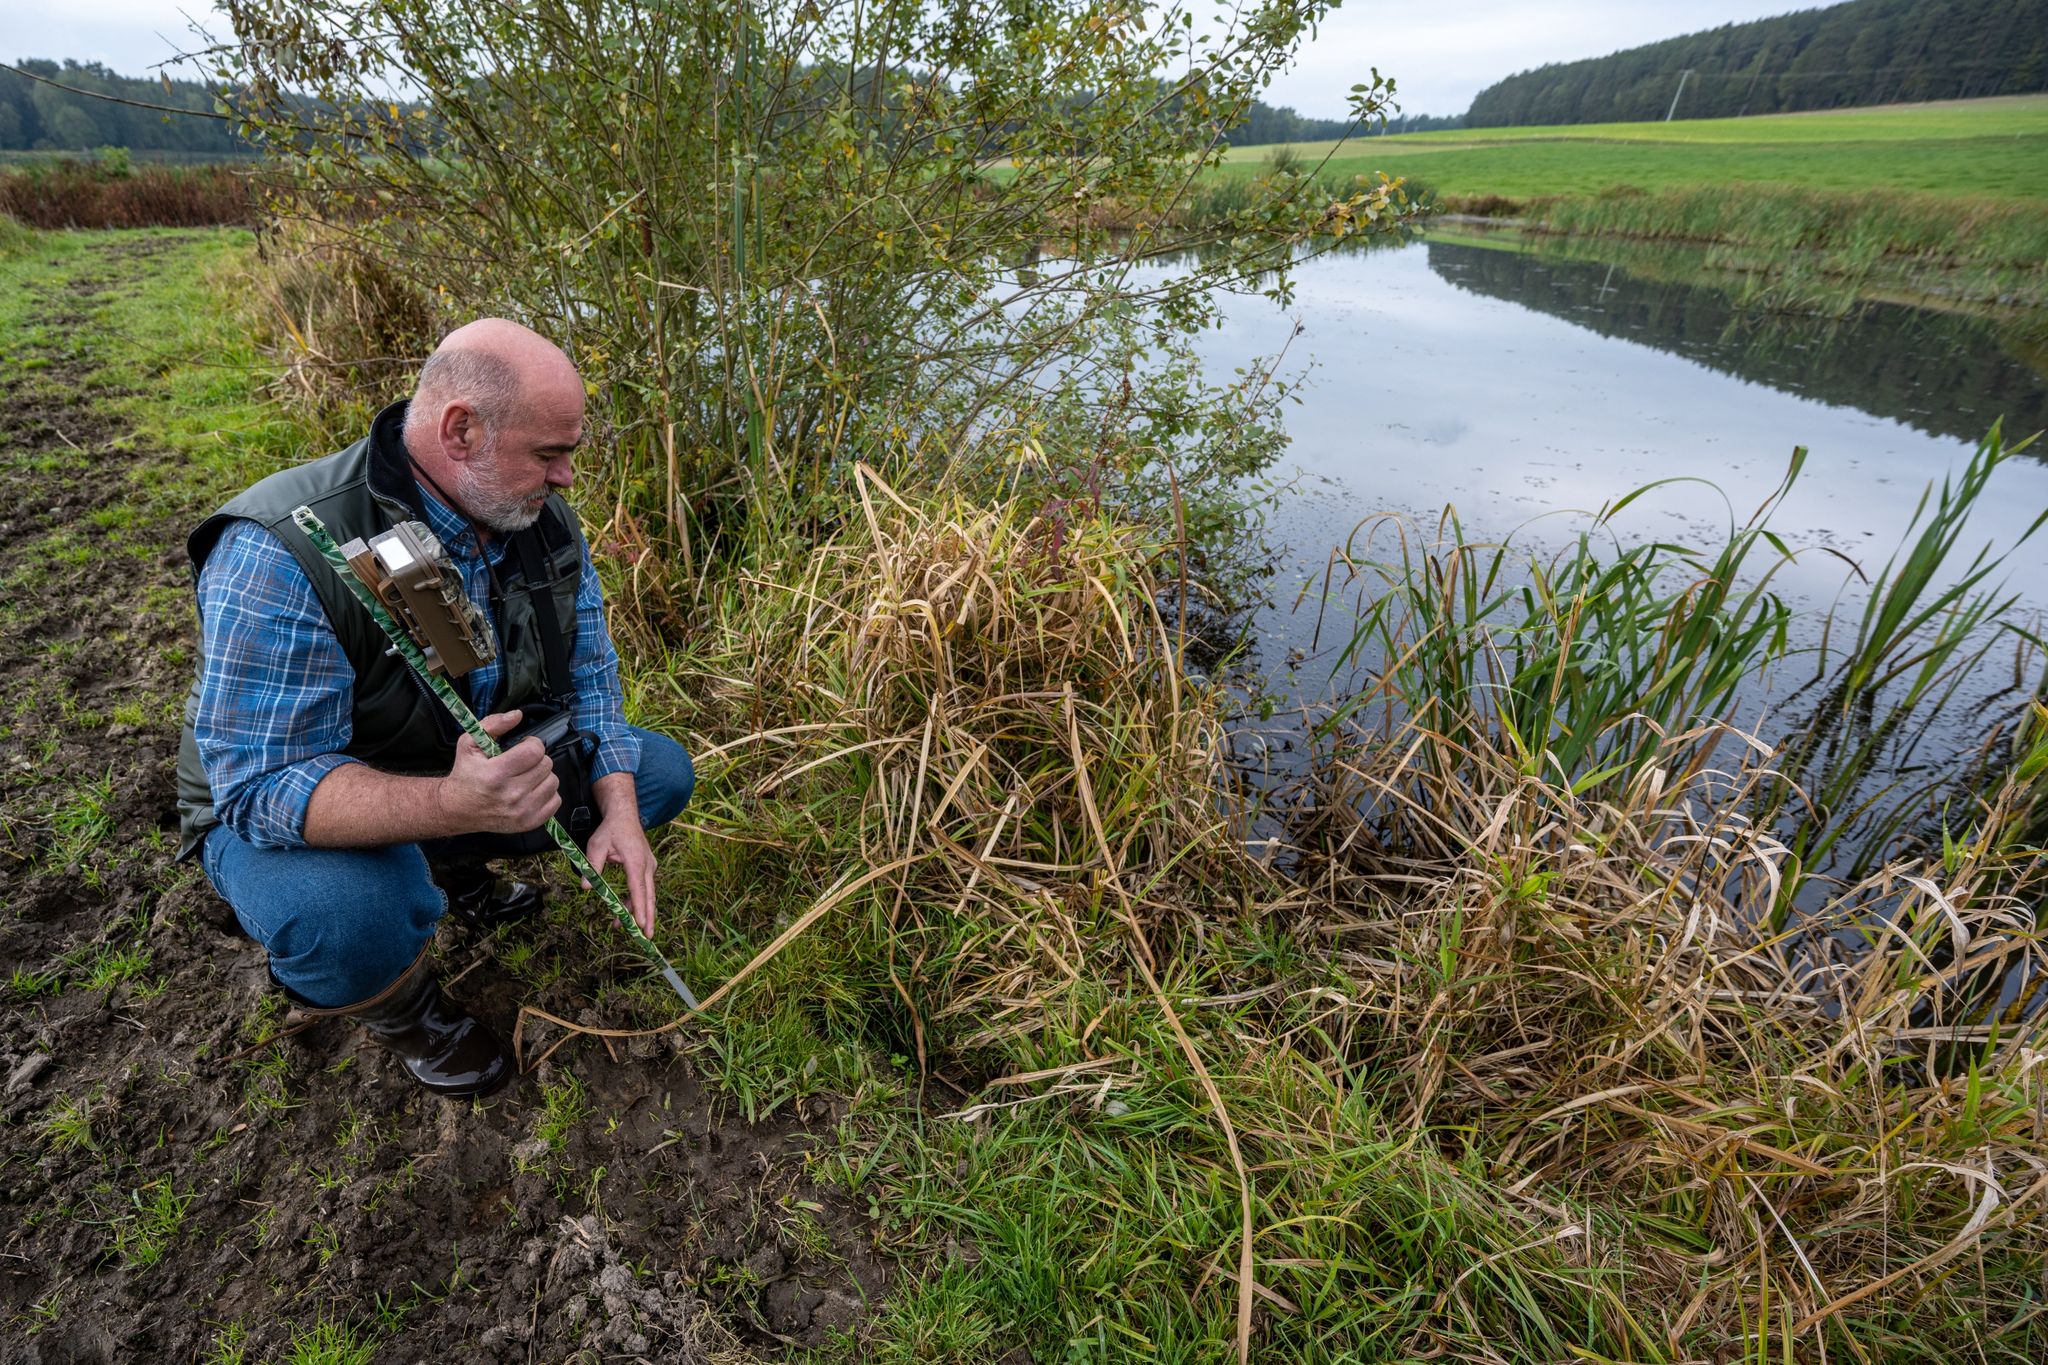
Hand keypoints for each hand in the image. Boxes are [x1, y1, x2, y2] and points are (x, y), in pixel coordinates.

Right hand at [438, 709, 560, 833]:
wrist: (457, 809)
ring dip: (542, 776)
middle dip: (536, 759)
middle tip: (522, 763)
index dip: (532, 744)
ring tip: (526, 776)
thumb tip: (517, 715)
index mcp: (496, 774)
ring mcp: (522, 811)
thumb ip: (493, 724)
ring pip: (553, 781)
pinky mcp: (529, 823)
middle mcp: (511, 795)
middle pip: (546, 765)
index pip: (534, 751)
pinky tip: (531, 790)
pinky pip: (556, 801)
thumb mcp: (469, 743)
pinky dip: (547, 793)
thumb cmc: (466, 774)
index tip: (523, 746)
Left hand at [584, 809, 657, 936]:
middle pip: (649, 896)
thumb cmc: (610, 830)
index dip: (639, 908)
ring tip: (625, 928)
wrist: (624, 815)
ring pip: (647, 894)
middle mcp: (647, 865)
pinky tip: (624, 911)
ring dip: (638, 911)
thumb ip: (592, 866)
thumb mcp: (596, 845)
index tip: (640, 925)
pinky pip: (644, 888)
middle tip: (646, 937)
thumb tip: (587, 887)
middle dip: (647, 917)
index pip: (638, 889)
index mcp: (636, 861)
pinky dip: (636, 901)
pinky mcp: (647, 868)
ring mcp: (649, 867)